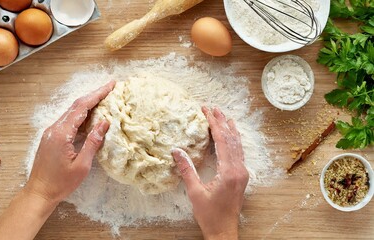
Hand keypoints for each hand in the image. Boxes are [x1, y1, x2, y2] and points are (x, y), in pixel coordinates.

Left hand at [26, 81, 115, 204]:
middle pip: (76, 106)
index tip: (110, 85)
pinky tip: (91, 117)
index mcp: (62, 133)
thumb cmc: (61, 183)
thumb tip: (104, 122)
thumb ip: (93, 142)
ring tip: (104, 99)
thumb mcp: (82, 165)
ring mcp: (51, 132)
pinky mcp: (52, 137)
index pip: (82, 107)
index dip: (97, 94)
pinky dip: (81, 115)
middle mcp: (55, 128)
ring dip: (88, 104)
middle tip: (110, 88)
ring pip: (72, 112)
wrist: (39, 192)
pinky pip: (68, 121)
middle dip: (94, 95)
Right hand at [172, 107, 248, 239]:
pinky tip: (232, 135)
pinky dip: (234, 141)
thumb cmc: (210, 215)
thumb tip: (176, 150)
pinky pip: (239, 153)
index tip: (207, 110)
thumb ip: (187, 170)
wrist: (224, 231)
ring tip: (224, 116)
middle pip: (231, 140)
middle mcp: (239, 170)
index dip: (214, 124)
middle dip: (222, 122)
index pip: (222, 141)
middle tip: (213, 108)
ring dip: (230, 129)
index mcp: (229, 172)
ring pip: (238, 145)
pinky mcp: (241, 177)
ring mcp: (242, 173)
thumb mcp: (195, 192)